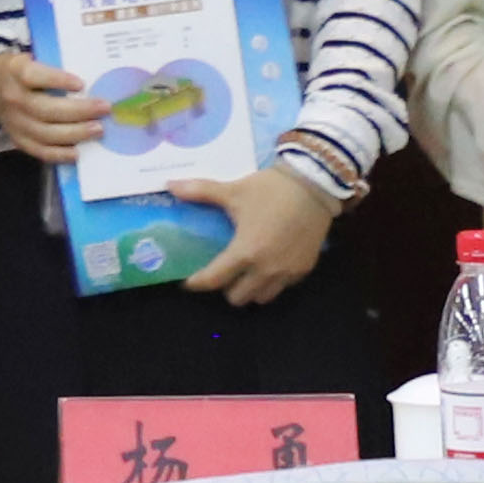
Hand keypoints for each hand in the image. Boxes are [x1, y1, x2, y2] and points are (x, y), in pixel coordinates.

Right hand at [0, 51, 104, 162]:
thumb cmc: (23, 71)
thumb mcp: (32, 58)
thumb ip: (53, 68)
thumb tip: (93, 79)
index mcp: (16, 71)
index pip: (34, 76)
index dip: (57, 80)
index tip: (81, 84)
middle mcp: (13, 97)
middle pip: (45, 109)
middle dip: (78, 111)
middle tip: (104, 108)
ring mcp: (14, 121)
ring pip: (45, 133)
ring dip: (75, 133)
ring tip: (98, 129)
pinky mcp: (17, 139)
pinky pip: (39, 151)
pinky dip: (59, 154)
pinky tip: (78, 152)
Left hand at [192, 159, 340, 305]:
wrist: (314, 185)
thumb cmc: (270, 190)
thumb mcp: (234, 191)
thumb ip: (200, 191)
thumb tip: (169, 185)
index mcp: (245, 252)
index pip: (214, 280)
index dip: (197, 283)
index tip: (188, 281)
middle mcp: (265, 270)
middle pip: (238, 297)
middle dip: (226, 287)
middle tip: (222, 271)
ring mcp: (287, 273)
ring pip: (261, 298)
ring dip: (250, 289)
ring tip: (245, 272)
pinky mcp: (303, 269)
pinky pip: (282, 287)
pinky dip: (271, 282)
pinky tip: (268, 265)